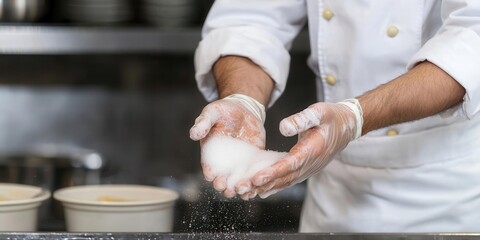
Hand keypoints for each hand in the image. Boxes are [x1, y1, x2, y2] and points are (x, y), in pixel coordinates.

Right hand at [190, 94, 265, 197]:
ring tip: (244, 191)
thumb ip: (203, 123)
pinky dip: (256, 183)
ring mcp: (239, 164)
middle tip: (227, 189)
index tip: (212, 176)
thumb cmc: (223, 111)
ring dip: (240, 189)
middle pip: (222, 180)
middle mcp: (224, 163)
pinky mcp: (253, 162)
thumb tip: (193, 134)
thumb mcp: (212, 113)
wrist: (243, 109)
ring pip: (238, 182)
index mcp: (210, 153)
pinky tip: (259, 188)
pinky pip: (254, 175)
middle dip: (224, 187)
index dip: (209, 173)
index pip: (208, 168)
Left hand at [244, 99, 362, 198]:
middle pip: (285, 177)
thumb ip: (302, 119)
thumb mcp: (319, 112)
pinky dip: (274, 186)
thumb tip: (283, 127)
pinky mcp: (306, 169)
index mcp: (313, 149)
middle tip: (243, 189)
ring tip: (247, 192)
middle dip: (263, 184)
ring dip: (266, 188)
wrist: (347, 126)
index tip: (256, 177)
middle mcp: (311, 164)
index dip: (273, 172)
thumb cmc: (332, 117)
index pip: (290, 164)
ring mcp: (310, 168)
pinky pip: (289, 180)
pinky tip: (260, 190)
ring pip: (286, 182)